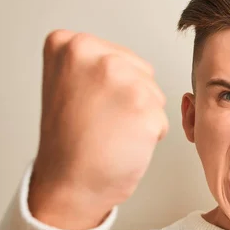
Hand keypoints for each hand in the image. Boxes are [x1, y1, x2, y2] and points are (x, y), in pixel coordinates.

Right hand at [28, 30, 168, 229]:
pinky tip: (124, 144)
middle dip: (131, 99)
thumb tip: (126, 63)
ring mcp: (123, 82)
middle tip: (101, 122)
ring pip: (155, 95)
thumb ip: (93, 65)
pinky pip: (162, 119)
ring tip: (111, 132)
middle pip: (142, 73)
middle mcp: (98, 57)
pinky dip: (150, 135)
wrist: (69, 184)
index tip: (88, 105)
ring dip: (142, 116)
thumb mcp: (68, 84)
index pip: (120, 57)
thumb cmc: (70, 142)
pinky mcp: (144, 109)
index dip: (111, 88)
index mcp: (72, 45)